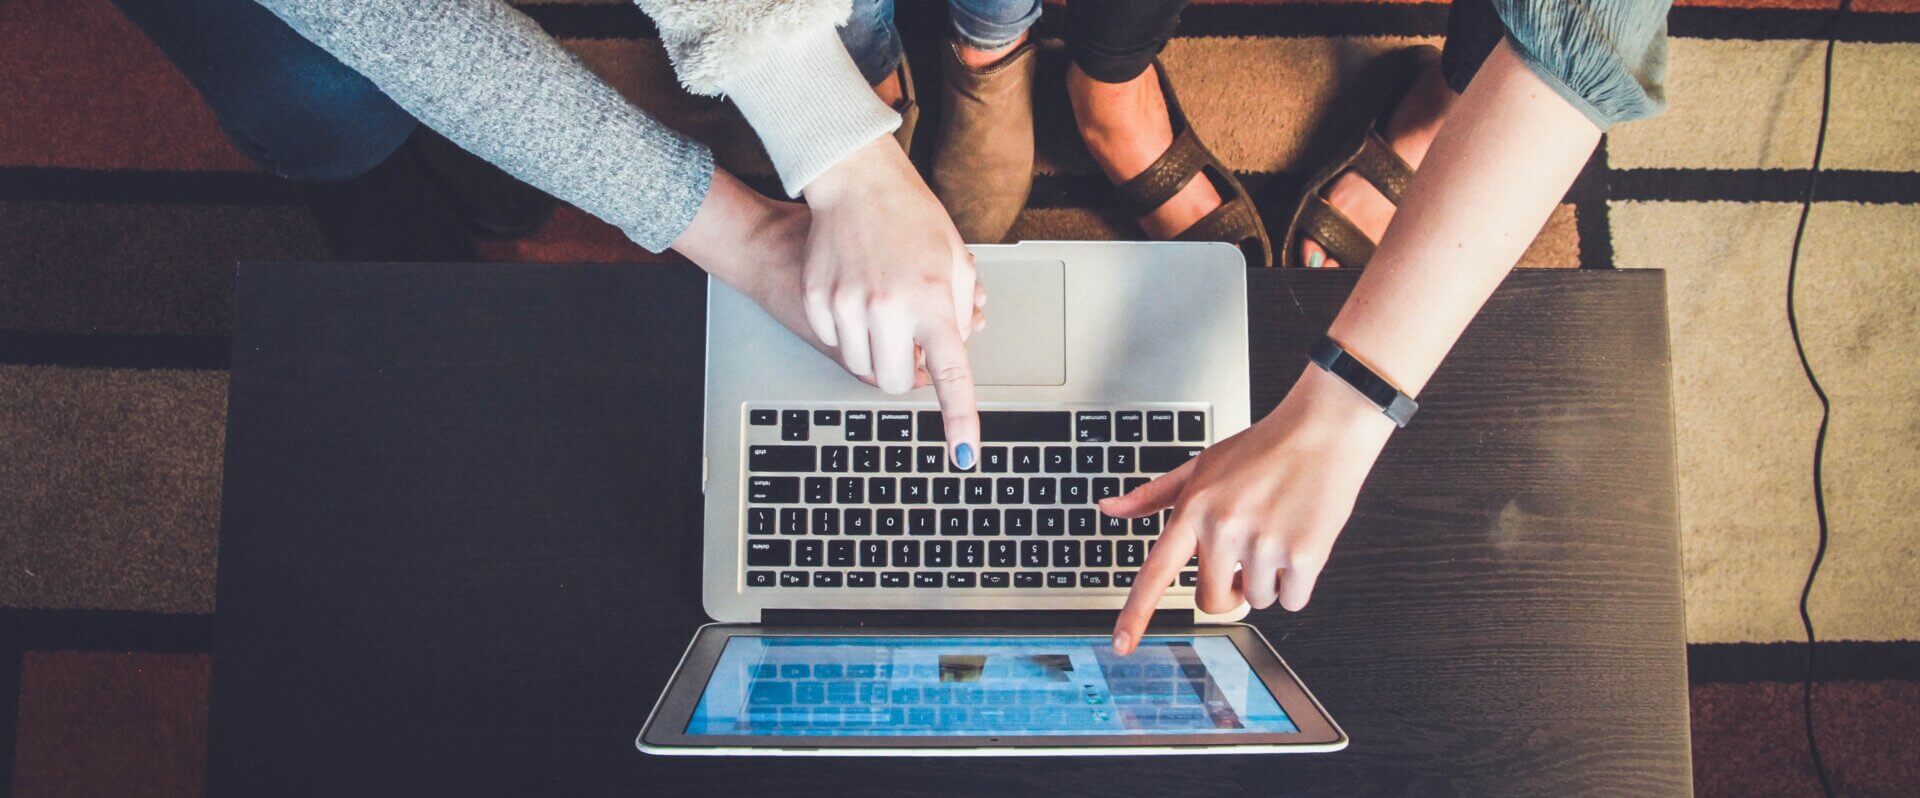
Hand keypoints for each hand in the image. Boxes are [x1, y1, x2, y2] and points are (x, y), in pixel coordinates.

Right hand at [801, 137, 983, 465]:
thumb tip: (956, 351)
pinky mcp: (817, 300)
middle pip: (894, 382)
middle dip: (905, 373)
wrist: (855, 181)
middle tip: (911, 343)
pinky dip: (848, 331)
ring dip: (876, 352)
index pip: (951, 374)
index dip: (960, 419)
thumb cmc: (910, 217)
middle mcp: (888, 307)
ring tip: (884, 309)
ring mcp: (847, 305)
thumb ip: (961, 312)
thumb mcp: (955, 260)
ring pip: (861, 367)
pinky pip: (835, 342)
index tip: (964, 454)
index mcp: (933, 299)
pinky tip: (856, 295)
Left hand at [1102, 365, 1396, 653]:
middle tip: (1245, 559)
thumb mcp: (1200, 465)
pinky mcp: (1304, 555)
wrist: (1323, 430)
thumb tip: (1109, 509)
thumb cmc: (1262, 449)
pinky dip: (1298, 583)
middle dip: (1229, 590)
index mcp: (1194, 510)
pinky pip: (1292, 600)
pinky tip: (1300, 542)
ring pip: (1257, 600)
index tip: (1122, 645)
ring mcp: (1263, 544)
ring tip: (1277, 534)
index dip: (1136, 613)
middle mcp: (1224, 529)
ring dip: (1268, 580)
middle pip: (1212, 601)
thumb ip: (1153, 495)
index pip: (1156, 572)